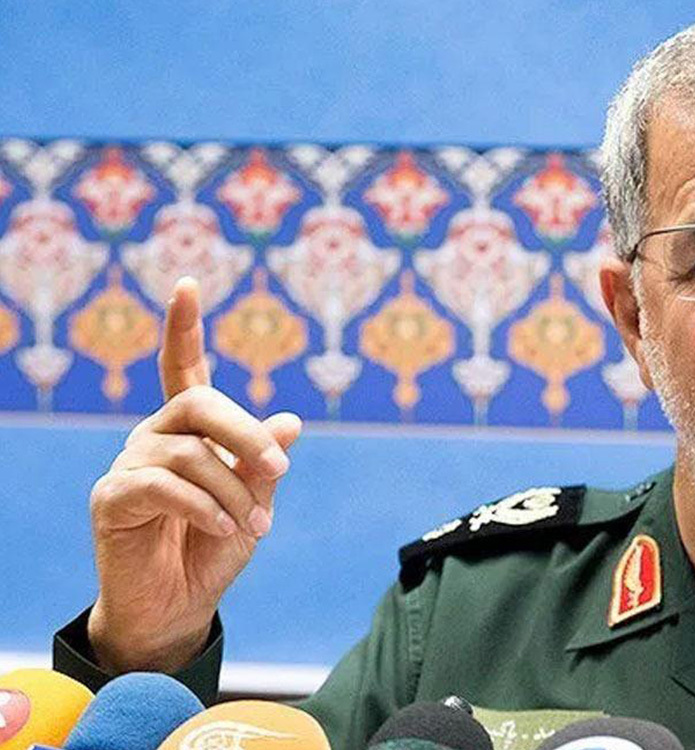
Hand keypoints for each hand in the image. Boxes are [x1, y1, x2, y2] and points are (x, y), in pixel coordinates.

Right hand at [86, 277, 302, 672]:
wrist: (180, 607)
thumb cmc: (217, 547)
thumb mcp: (255, 501)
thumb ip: (265, 463)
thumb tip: (290, 421)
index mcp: (190, 429)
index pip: (183, 368)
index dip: (183, 327)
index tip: (187, 284)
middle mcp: (155, 435)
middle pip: (197, 401)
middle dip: (244, 431)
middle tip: (278, 465)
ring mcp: (129, 464)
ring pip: (189, 453)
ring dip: (233, 488)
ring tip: (254, 524)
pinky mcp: (113, 498)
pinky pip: (163, 486)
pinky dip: (204, 505)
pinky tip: (225, 526)